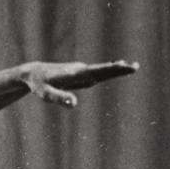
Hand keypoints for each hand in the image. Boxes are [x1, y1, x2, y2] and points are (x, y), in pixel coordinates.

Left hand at [21, 59, 138, 108]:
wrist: (33, 73)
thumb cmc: (39, 85)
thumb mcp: (46, 94)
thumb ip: (59, 98)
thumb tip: (74, 103)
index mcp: (75, 73)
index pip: (97, 71)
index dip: (111, 69)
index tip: (125, 65)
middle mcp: (80, 70)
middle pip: (103, 69)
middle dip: (119, 68)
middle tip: (135, 66)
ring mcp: (81, 72)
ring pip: (101, 70)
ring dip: (116, 68)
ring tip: (132, 66)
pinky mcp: (79, 75)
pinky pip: (97, 73)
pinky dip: (108, 71)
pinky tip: (115, 69)